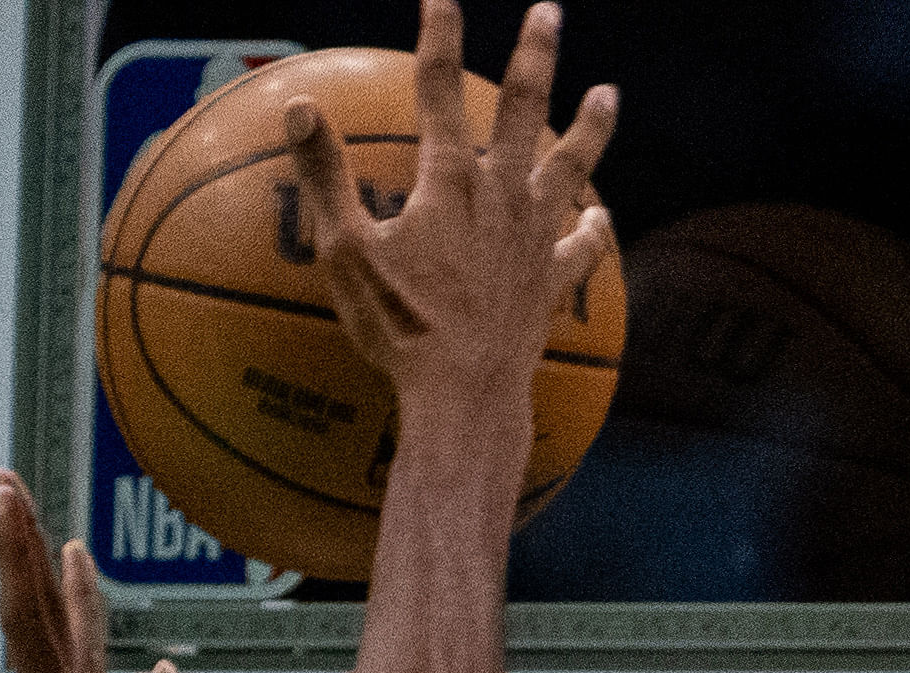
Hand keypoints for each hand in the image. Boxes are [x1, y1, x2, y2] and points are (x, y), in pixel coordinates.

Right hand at [281, 0, 614, 427]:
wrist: (466, 397)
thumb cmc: (400, 328)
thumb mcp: (346, 252)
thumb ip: (325, 176)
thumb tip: (299, 106)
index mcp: (449, 181)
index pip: (439, 89)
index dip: (439, 36)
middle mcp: (502, 197)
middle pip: (524, 110)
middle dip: (537, 56)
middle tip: (551, 12)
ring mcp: (534, 239)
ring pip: (570, 169)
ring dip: (590, 130)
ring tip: (610, 94)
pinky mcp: (550, 283)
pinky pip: (580, 250)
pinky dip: (593, 231)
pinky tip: (602, 217)